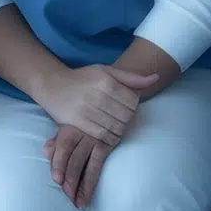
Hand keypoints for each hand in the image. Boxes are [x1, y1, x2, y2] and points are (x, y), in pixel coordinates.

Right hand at [33, 64, 158, 145]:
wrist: (54, 86)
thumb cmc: (83, 78)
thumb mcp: (107, 71)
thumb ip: (132, 78)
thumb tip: (156, 78)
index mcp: (106, 81)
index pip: (132, 101)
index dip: (134, 106)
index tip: (129, 107)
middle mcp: (97, 95)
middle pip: (125, 115)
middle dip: (128, 119)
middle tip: (123, 118)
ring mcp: (86, 110)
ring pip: (115, 127)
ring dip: (120, 129)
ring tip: (118, 126)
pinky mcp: (77, 123)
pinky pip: (101, 135)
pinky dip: (110, 138)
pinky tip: (110, 135)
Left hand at [43, 124, 113, 207]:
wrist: (108, 102)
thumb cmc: (82, 117)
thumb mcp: (68, 123)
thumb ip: (57, 139)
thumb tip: (46, 151)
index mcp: (71, 127)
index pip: (63, 147)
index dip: (59, 163)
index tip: (57, 179)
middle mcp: (84, 133)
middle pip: (75, 159)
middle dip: (70, 178)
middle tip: (66, 195)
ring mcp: (97, 139)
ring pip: (86, 165)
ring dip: (81, 184)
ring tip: (76, 201)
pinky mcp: (108, 144)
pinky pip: (98, 166)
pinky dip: (91, 182)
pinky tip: (86, 195)